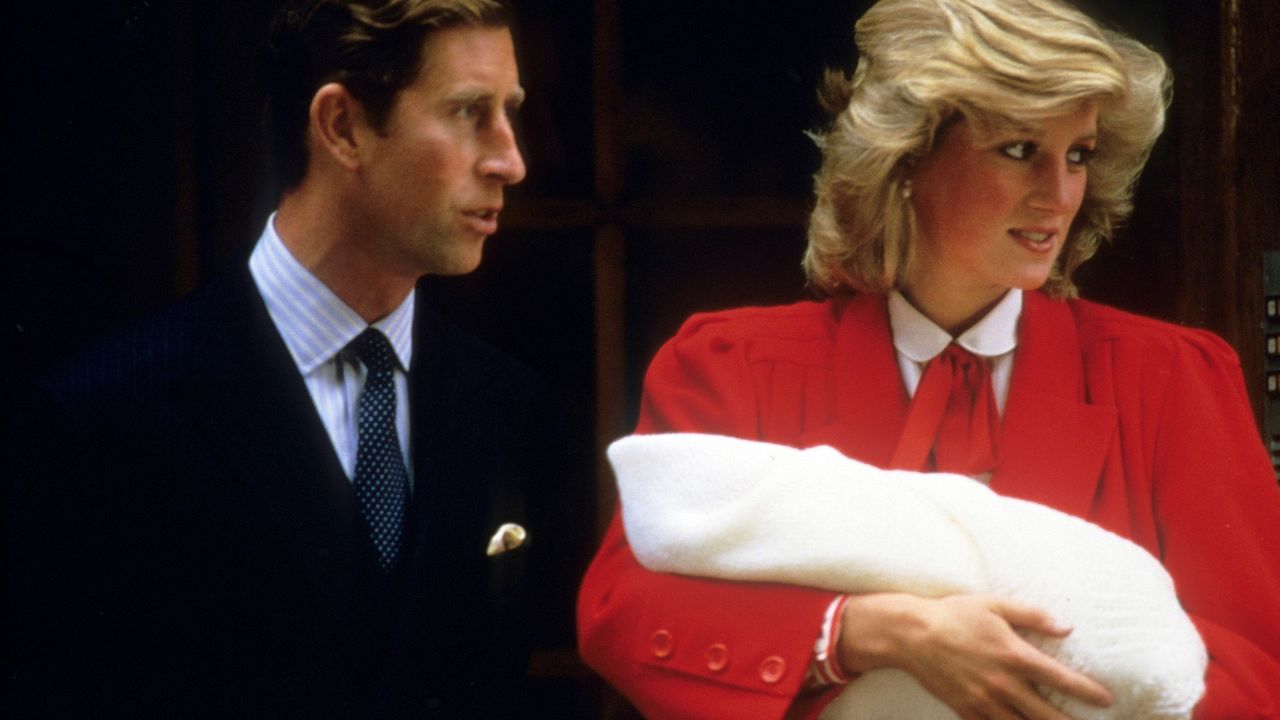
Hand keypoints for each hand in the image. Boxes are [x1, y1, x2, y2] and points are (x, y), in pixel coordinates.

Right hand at [836, 593, 1113, 719]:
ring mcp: (984, 701)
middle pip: (1048, 715)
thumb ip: (1033, 615)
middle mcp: (1003, 684)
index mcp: (1015, 655)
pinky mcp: (966, 710)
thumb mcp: (995, 605)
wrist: (911, 635)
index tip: (1107, 700)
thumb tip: (1067, 627)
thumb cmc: (954, 615)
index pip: (1062, 680)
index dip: (1089, 692)